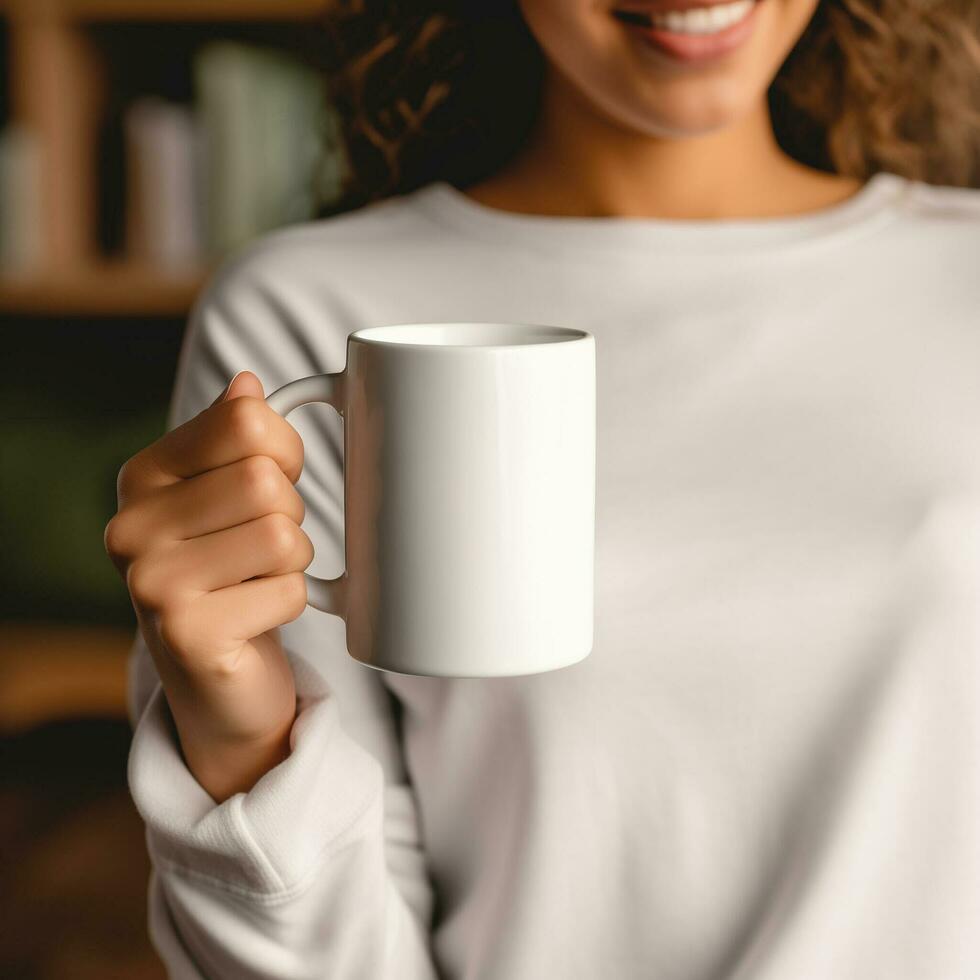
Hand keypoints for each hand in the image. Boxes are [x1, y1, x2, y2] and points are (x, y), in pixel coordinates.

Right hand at [105, 370, 313, 801]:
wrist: (219, 677)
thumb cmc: (233, 571)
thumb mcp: (229, 495)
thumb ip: (236, 438)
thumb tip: (248, 384)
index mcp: (144, 476)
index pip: (246, 420)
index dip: (284, 451)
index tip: (273, 481)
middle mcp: (133, 526)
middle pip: (266, 481)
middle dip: (290, 513)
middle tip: (265, 545)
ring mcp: (152, 584)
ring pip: (283, 536)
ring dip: (294, 560)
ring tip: (260, 578)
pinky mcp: (188, 636)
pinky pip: (290, 591)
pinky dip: (293, 603)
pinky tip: (257, 614)